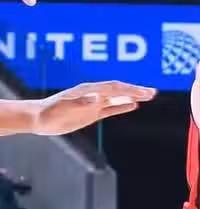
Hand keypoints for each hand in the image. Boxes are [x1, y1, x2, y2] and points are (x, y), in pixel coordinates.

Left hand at [33, 81, 156, 134]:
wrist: (37, 119)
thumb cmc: (48, 113)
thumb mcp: (63, 108)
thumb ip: (80, 103)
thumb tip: (97, 97)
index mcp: (88, 91)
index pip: (113, 88)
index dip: (129, 89)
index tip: (143, 92)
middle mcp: (93, 94)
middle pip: (119, 90)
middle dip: (136, 91)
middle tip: (153, 92)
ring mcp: (94, 103)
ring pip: (118, 98)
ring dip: (133, 96)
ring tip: (149, 96)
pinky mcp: (92, 113)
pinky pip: (111, 108)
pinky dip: (123, 106)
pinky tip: (133, 105)